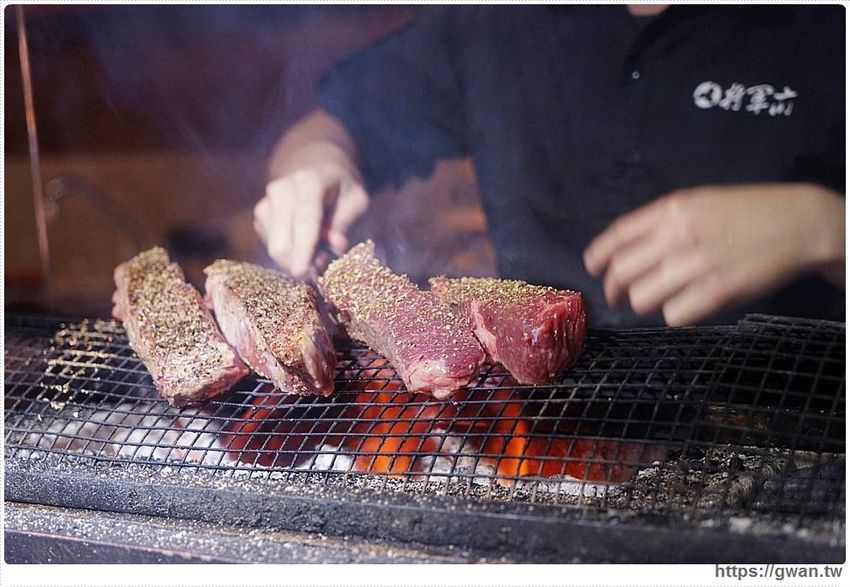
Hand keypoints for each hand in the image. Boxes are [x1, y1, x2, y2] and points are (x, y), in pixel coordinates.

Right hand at [253, 142, 368, 276]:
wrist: (316, 167)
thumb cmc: (341, 187)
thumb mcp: (357, 199)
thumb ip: (347, 221)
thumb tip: (336, 245)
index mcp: (309, 182)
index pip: (305, 221)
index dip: (303, 248)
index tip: (301, 272)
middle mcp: (281, 189)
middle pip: (282, 241)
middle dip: (301, 261)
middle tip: (323, 264)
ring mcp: (267, 201)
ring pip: (274, 247)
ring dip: (295, 259)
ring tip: (318, 253)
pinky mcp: (261, 214)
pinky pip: (270, 245)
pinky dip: (288, 253)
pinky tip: (304, 245)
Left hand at [583, 183, 844, 325]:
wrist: (799, 223)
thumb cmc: (748, 212)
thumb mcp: (700, 202)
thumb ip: (663, 221)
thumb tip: (627, 246)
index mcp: (672, 210)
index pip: (618, 235)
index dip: (598, 256)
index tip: (592, 268)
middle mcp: (679, 235)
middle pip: (622, 271)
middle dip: (614, 288)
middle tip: (617, 296)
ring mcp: (697, 264)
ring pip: (643, 297)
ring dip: (644, 303)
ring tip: (657, 299)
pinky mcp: (717, 290)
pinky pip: (675, 314)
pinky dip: (674, 314)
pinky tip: (685, 305)